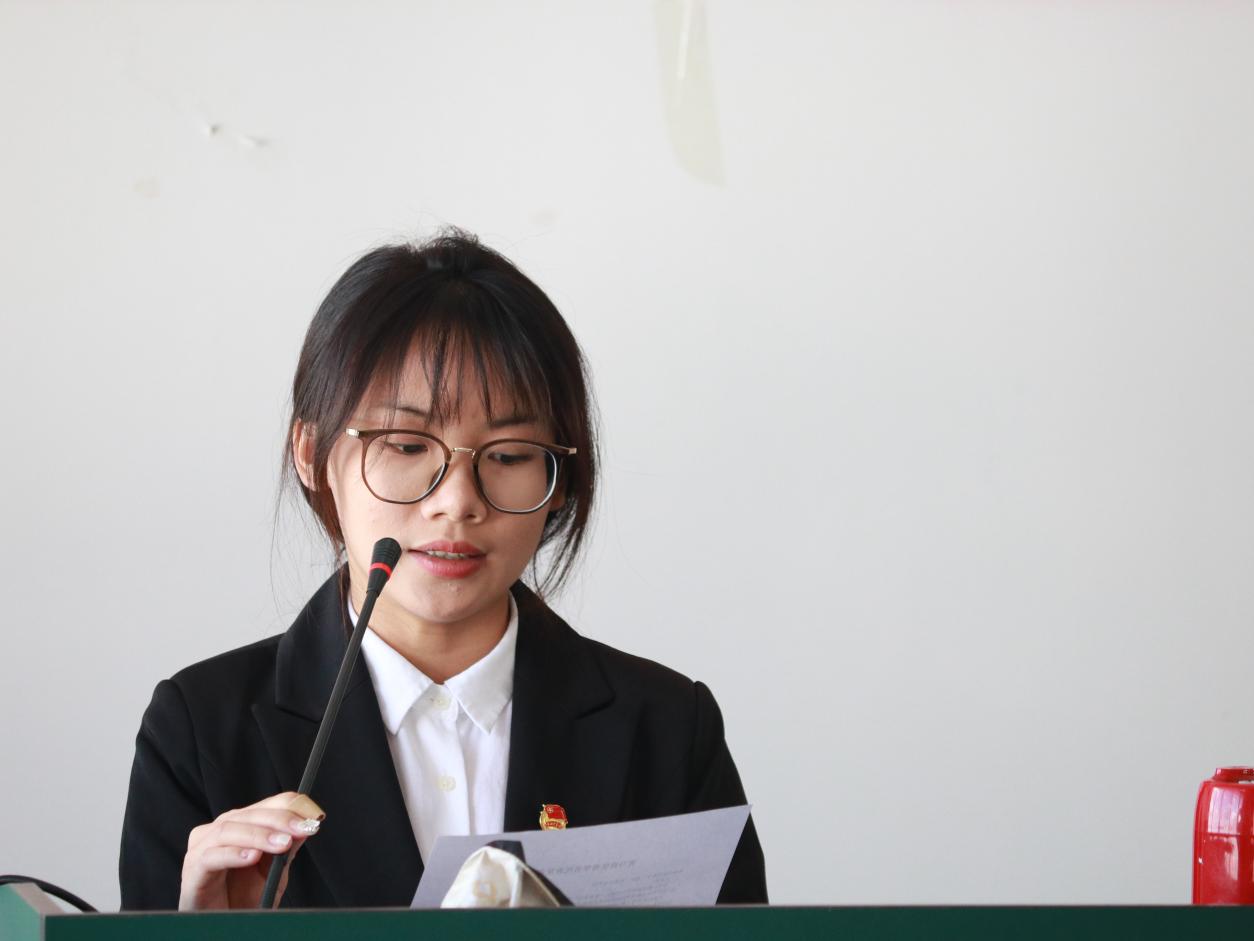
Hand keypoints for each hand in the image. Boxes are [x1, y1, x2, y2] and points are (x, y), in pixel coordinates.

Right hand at [179, 791, 323, 909]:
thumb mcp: (273, 870)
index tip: (312, 817)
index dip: (290, 807)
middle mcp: (217, 831)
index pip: (265, 805)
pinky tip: (252, 857)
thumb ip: (286, 847)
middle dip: (279, 820)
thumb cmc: (244, 898)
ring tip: (282, 844)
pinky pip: (211, 857)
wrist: (225, 926)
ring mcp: (201, 849)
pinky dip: (234, 854)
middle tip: (302, 829)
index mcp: (239, 825)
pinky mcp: (193, 871)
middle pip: (248, 815)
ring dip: (259, 835)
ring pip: (228, 830)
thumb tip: (306, 826)